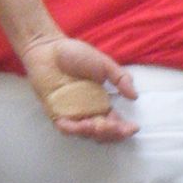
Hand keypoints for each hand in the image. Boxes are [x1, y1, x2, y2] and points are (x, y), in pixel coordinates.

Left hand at [23, 35, 139, 140]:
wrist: (48, 48)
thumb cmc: (75, 54)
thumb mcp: (104, 63)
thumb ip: (120, 78)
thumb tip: (134, 96)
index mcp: (101, 102)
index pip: (115, 122)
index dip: (124, 128)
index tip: (133, 127)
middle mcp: (88, 111)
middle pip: (102, 133)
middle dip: (110, 133)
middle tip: (111, 125)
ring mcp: (72, 113)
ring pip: (85, 134)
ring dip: (92, 133)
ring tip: (95, 125)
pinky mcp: (56, 112)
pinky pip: (64, 128)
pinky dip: (71, 129)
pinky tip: (76, 124)